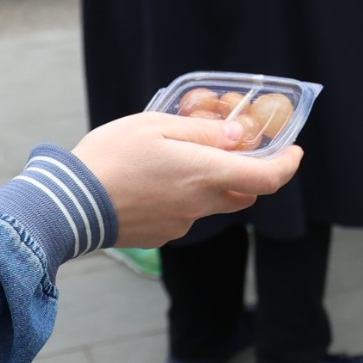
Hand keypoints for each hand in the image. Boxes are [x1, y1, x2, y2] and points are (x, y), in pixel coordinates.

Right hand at [69, 112, 304, 246]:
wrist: (68, 204)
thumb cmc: (111, 157)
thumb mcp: (156, 126)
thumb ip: (202, 132)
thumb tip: (239, 137)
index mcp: (205, 174)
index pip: (267, 178)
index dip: (287, 166)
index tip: (294, 151)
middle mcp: (200, 205)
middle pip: (242, 193)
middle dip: (247, 173)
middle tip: (233, 149)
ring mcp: (181, 224)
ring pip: (211, 203)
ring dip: (207, 184)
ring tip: (173, 159)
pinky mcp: (161, 236)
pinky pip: (184, 214)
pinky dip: (180, 197)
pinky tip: (151, 181)